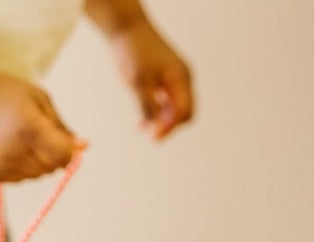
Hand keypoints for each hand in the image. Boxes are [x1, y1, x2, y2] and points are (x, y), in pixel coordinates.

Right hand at [0, 70, 80, 182]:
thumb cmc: (7, 93)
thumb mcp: (40, 100)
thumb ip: (61, 127)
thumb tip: (83, 148)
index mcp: (29, 127)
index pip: (62, 156)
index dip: (70, 153)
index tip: (70, 144)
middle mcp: (12, 151)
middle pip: (48, 169)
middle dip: (53, 157)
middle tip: (44, 138)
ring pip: (33, 176)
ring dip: (36, 163)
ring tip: (23, 141)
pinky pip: (15, 179)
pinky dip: (18, 168)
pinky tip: (8, 148)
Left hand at [109, 19, 193, 138]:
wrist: (128, 31)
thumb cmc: (135, 53)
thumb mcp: (139, 82)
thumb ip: (148, 105)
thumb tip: (155, 127)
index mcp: (181, 78)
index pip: (185, 111)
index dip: (171, 127)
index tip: (152, 136)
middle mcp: (181, 80)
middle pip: (183, 113)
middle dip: (169, 127)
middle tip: (149, 136)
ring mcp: (173, 80)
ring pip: (173, 110)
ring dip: (160, 123)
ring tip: (142, 129)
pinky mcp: (162, 81)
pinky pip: (164, 103)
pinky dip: (155, 115)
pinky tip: (141, 124)